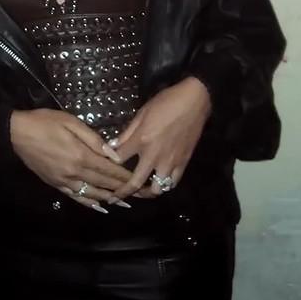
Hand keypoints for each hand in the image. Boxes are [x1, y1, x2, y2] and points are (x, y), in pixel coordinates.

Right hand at [9, 109, 135, 212]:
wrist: (16, 133)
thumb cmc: (45, 122)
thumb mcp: (72, 123)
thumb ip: (95, 140)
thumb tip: (114, 155)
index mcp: (81, 156)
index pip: (109, 170)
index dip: (126, 176)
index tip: (140, 181)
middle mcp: (74, 173)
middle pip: (103, 184)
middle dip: (123, 189)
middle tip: (139, 195)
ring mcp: (63, 181)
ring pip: (91, 194)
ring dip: (109, 199)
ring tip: (124, 203)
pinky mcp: (54, 184)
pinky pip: (75, 197)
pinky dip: (88, 203)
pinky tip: (99, 206)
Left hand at [110, 77, 212, 200]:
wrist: (194, 101)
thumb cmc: (166, 102)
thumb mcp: (141, 113)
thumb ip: (127, 133)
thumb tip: (111, 147)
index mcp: (141, 140)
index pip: (118, 160)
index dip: (109, 163)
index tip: (105, 164)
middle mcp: (154, 156)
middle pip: (134, 183)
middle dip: (122, 193)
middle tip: (113, 198)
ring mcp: (170, 162)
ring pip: (156, 189)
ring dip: (145, 193)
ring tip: (139, 192)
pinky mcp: (183, 162)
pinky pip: (172, 182)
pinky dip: (164, 185)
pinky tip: (159, 182)